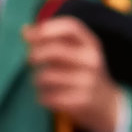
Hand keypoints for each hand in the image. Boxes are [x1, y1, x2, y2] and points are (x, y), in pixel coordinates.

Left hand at [22, 16, 124, 131]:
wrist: (107, 104)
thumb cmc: (83, 72)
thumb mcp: (76, 52)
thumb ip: (52, 40)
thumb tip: (24, 30)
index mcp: (91, 44)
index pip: (70, 27)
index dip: (47, 28)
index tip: (28, 35)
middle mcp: (92, 60)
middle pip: (55, 50)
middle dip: (35, 54)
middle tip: (30, 59)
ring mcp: (88, 81)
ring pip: (47, 76)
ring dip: (38, 79)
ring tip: (42, 82)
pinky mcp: (81, 102)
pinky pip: (48, 96)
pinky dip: (43, 97)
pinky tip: (49, 97)